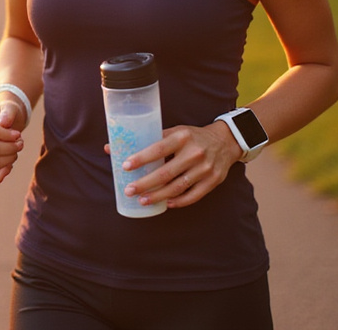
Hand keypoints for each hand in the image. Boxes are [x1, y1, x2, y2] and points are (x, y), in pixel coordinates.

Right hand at [0, 101, 25, 182]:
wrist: (3, 124)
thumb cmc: (6, 116)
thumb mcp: (10, 108)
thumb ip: (8, 113)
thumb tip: (3, 123)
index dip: (8, 136)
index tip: (18, 134)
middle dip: (11, 148)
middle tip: (20, 143)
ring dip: (10, 158)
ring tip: (15, 150)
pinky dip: (4, 172)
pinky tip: (10, 164)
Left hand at [115, 122, 241, 208]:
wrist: (226, 141)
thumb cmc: (192, 137)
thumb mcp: (175, 132)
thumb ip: (149, 140)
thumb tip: (111, 147)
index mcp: (183, 137)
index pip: (158, 148)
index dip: (141, 158)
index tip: (125, 166)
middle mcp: (195, 152)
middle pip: (166, 172)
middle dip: (145, 183)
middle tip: (129, 190)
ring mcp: (205, 168)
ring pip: (177, 187)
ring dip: (158, 196)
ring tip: (142, 200)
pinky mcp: (213, 181)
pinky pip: (193, 195)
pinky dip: (179, 202)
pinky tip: (166, 204)